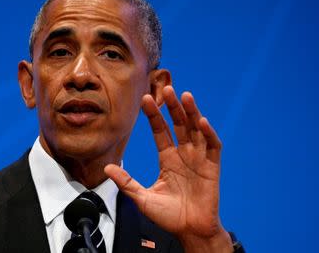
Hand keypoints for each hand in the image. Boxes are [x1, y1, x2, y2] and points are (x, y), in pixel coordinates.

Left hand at [104, 85, 231, 251]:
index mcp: (168, 158)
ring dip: (191, 112)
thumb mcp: (142, 197)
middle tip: (167, 88)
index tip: (145, 99)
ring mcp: (199, 158)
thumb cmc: (168, 216)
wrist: (189, 231)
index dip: (154, 115)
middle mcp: (183, 154)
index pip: (160, 131)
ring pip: (195, 130)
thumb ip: (126, 182)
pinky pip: (212, 146)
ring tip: (184, 96)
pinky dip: (208, 133)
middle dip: (173, 107)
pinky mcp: (212, 166)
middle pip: (178, 124)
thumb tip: (107, 168)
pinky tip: (200, 121)